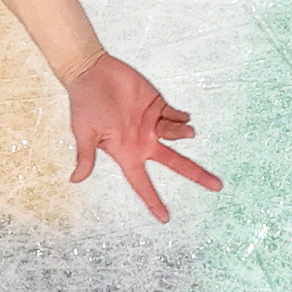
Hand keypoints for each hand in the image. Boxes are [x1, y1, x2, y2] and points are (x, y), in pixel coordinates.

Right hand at [64, 54, 223, 220]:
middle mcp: (143, 142)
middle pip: (175, 164)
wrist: (91, 72)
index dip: (153, 201)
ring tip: (188, 130)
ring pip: (177, 136)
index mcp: (126, 153)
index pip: (142, 183)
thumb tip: (75, 181)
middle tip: (217, 186)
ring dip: (183, 133)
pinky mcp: (156, 105)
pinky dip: (182, 117)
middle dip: (196, 174)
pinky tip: (184, 117)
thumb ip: (86, 156)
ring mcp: (151, 124)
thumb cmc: (84, 104)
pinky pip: (175, 115)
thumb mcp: (84, 133)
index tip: (165, 219)